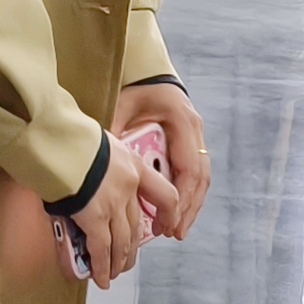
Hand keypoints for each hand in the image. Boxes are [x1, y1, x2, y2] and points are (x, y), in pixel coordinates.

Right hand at [70, 132, 182, 286]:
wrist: (55, 138)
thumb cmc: (69, 135)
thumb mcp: (99, 142)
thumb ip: (105, 162)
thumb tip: (94, 175)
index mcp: (134, 166)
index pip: (165, 195)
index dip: (167, 215)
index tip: (162, 227)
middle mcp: (129, 188)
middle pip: (136, 226)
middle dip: (131, 249)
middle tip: (126, 260)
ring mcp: (113, 205)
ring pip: (123, 243)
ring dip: (118, 262)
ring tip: (113, 274)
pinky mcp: (93, 219)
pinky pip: (101, 250)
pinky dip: (102, 267)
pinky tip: (100, 278)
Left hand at [114, 80, 211, 237]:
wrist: (146, 69)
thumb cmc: (133, 87)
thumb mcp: (121, 106)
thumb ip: (116, 133)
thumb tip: (102, 167)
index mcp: (182, 121)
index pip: (188, 168)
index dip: (181, 199)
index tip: (169, 222)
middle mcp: (195, 129)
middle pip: (199, 178)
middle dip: (188, 209)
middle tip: (174, 233)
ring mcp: (196, 134)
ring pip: (201, 177)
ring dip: (190, 205)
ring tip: (175, 229)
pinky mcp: (190, 140)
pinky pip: (193, 172)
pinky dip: (186, 193)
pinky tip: (174, 210)